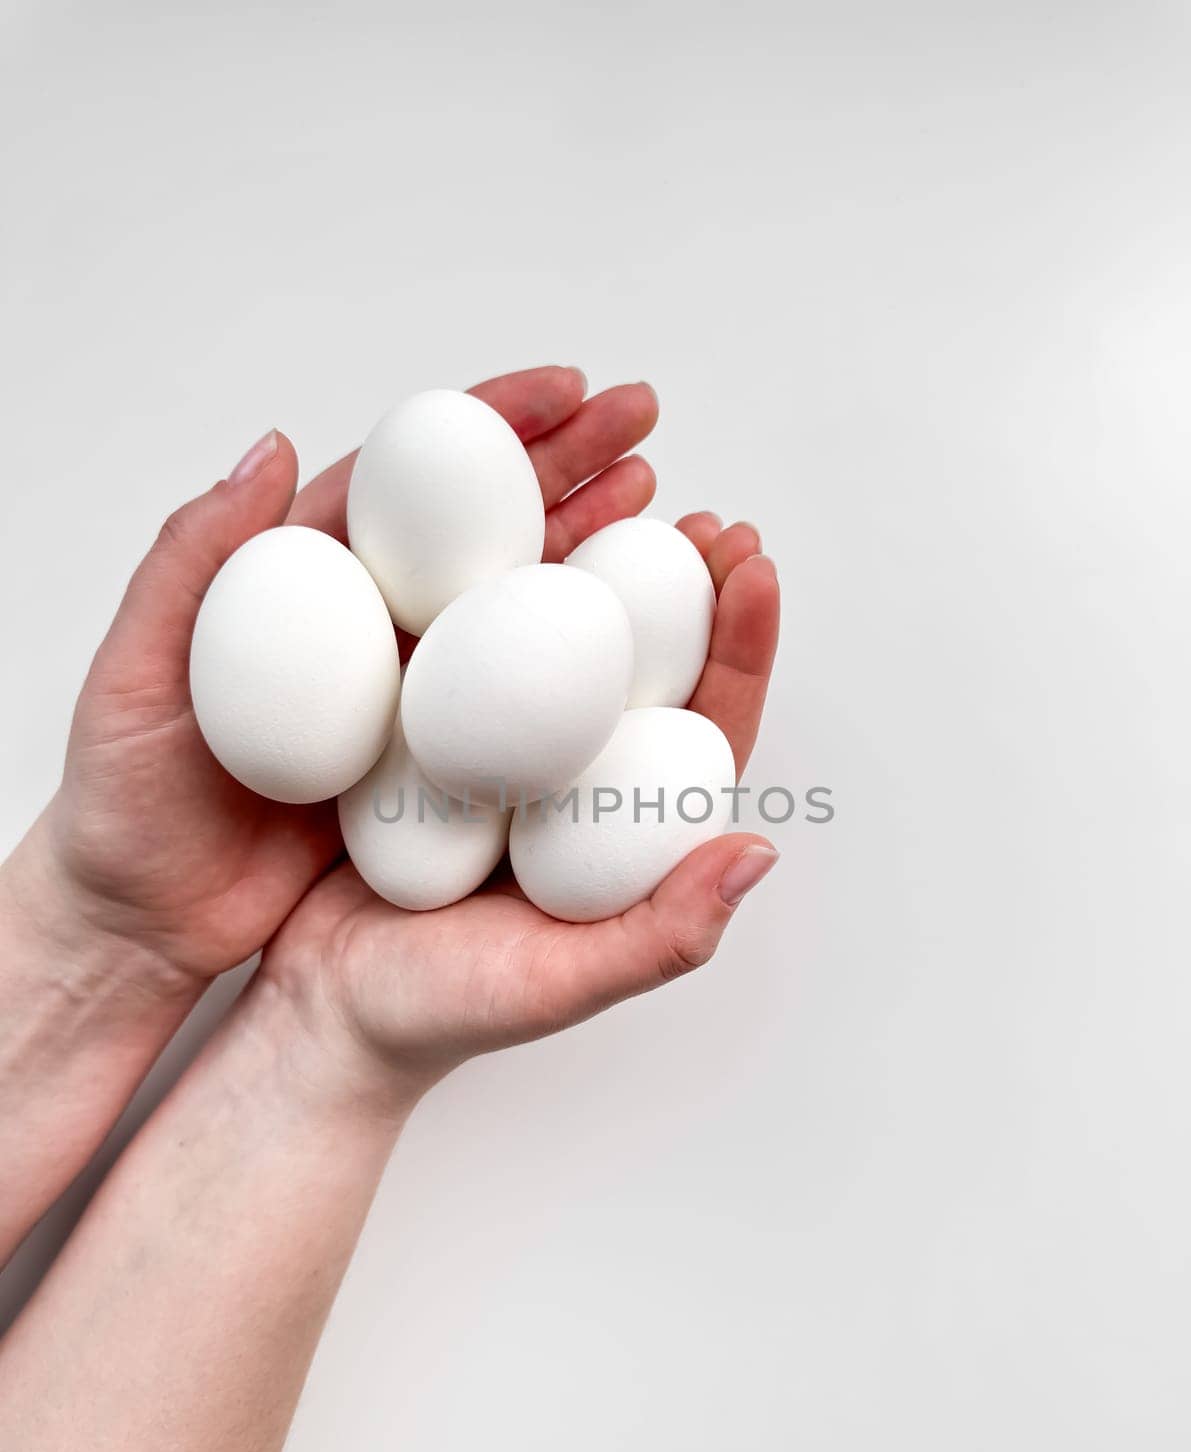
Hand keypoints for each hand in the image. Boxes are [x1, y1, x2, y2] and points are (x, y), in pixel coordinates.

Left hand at [32, 368, 658, 984]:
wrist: (148, 919)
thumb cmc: (125, 796)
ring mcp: (408, 696)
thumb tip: (270, 446)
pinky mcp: (431, 767)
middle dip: (568, 466)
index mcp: (303, 581)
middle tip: (644, 424)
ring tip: (664, 509)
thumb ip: (194, 560)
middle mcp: (369, 627)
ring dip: (590, 550)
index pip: (408, 480)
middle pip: (481, 526)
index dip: (490, 425)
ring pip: (512, 607)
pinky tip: (631, 642)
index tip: (565, 391)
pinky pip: (511, 709)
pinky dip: (571, 668)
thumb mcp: (136, 672)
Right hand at [262, 514, 779, 1104]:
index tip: (753, 566)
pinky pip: (463, 647)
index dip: (739, 645)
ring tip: (616, 489)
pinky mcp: (423, 733)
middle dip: (684, 584)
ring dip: (591, 564)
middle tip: (702, 512)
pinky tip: (489, 526)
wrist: (319, 1015)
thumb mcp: (558, 983)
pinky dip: (486, 584)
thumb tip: (760, 851)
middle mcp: (570, 781)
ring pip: (556, 641)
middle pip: (643, 666)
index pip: (702, 725)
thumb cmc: (442, 1013)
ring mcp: (498, 753)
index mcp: (622, 834)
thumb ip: (662, 933)